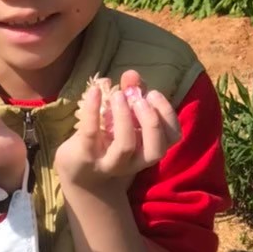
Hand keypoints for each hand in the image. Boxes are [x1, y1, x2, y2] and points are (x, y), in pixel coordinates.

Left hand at [55, 69, 180, 192]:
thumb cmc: (107, 142)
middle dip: (152, 121)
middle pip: (155, 150)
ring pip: (126, 146)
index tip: (153, 94)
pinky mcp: (85, 156)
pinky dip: (93, 109)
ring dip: (125, 117)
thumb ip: (131, 96)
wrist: (80, 176)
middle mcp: (133, 162)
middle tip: (140, 99)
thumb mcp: (124, 122)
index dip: (168, 115)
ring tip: (118, 95)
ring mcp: (109, 162)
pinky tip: (94, 91)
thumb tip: (132, 74)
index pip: (172, 137)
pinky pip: (91, 133)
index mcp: (148, 150)